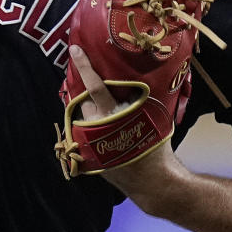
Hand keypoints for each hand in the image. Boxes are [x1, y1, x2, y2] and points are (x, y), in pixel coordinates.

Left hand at [68, 44, 185, 199]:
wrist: (152, 182)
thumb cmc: (157, 148)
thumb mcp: (152, 117)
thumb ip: (140, 99)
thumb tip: (143, 79)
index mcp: (112, 115)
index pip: (94, 85)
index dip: (84, 65)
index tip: (74, 48)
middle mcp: (96, 128)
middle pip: (83, 101)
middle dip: (87, 93)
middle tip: (95, 86)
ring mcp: (89, 143)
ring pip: (84, 118)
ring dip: (91, 113)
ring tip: (107, 115)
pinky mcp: (88, 156)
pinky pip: (85, 135)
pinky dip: (93, 130)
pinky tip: (106, 133)